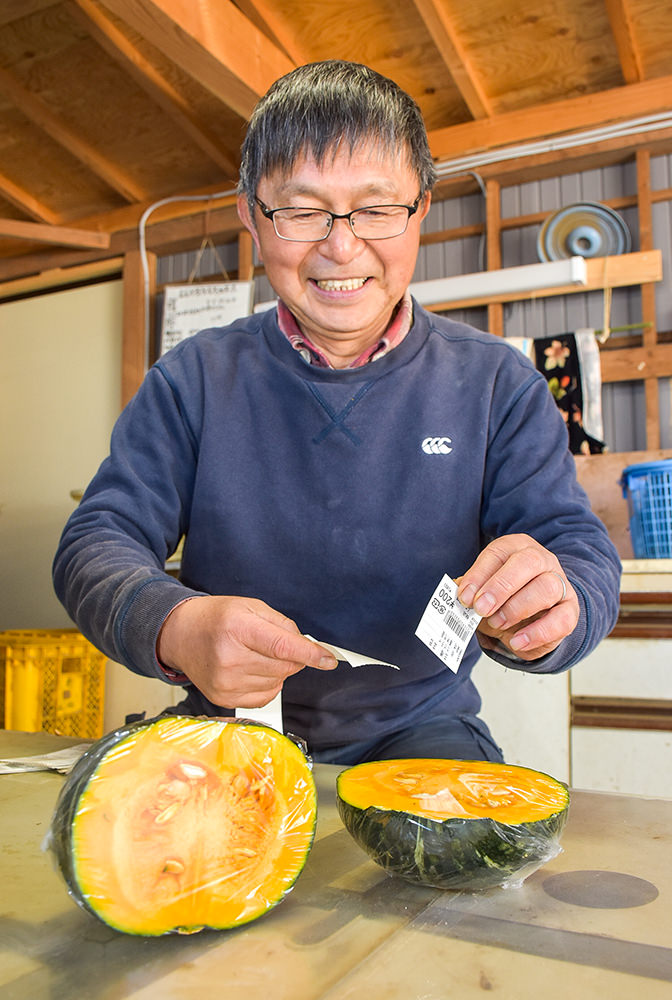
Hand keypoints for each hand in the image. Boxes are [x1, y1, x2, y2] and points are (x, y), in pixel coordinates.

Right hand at [156, 595, 337, 707]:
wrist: (180, 635)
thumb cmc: (216, 618)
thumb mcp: (250, 606)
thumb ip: (283, 625)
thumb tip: (308, 647)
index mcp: (237, 628)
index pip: (282, 646)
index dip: (310, 654)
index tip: (328, 659)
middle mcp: (229, 658)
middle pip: (285, 666)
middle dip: (292, 656)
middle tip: (274, 644)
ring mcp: (225, 682)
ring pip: (278, 682)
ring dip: (278, 670)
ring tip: (255, 654)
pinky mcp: (224, 699)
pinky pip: (265, 696)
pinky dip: (268, 683)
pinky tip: (250, 669)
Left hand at [456, 534, 578, 659]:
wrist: (531, 617)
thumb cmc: (502, 599)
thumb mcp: (482, 591)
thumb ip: (470, 591)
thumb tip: (455, 594)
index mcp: (515, 548)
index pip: (498, 552)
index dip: (479, 574)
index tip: (464, 596)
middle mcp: (541, 560)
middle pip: (528, 563)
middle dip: (501, 586)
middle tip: (481, 608)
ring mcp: (559, 583)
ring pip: (546, 588)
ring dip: (517, 608)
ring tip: (497, 623)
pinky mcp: (569, 610)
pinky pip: (561, 619)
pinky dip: (537, 633)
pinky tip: (517, 641)